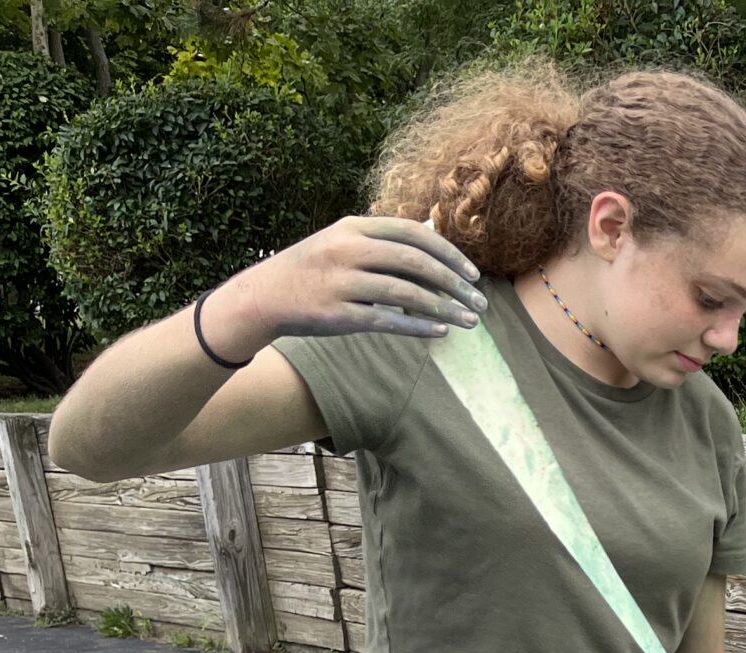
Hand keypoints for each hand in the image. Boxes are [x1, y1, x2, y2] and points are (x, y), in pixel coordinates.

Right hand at [204, 217, 488, 360]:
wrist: (265, 297)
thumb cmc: (315, 269)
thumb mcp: (344, 241)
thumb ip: (386, 237)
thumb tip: (432, 228)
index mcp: (353, 227)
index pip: (413, 234)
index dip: (449, 253)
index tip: (473, 273)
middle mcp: (348, 250)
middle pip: (415, 262)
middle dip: (455, 284)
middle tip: (481, 302)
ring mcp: (341, 282)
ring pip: (406, 294)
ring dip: (444, 308)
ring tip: (469, 321)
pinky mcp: (338, 314)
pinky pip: (388, 321)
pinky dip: (418, 326)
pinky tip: (441, 332)